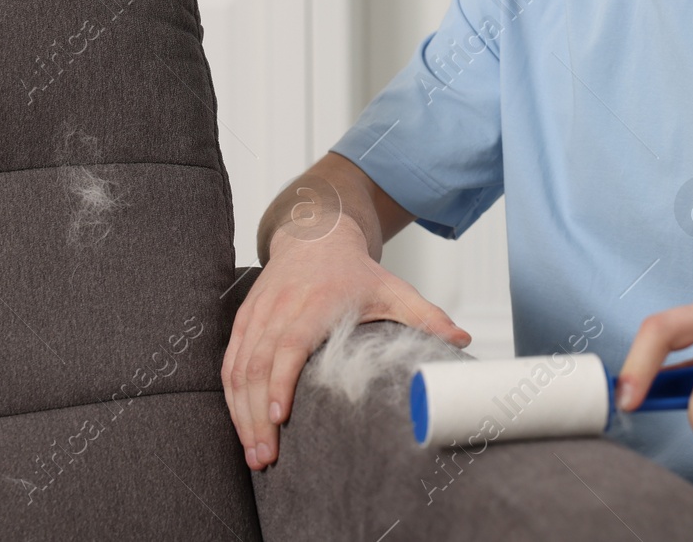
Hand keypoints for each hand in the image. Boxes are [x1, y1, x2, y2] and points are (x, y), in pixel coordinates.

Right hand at [221, 217, 471, 469]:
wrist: (316, 235)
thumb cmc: (355, 271)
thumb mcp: (394, 289)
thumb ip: (427, 317)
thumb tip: (463, 340)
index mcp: (315, 303)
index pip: (290, 345)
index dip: (281, 382)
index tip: (281, 418)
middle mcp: (280, 308)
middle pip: (257, 365)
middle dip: (257, 415)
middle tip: (266, 457)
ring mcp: (258, 315)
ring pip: (238, 368)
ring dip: (241, 414)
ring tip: (254, 453)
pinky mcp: (244, 321)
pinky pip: (229, 362)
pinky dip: (231, 397)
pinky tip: (241, 426)